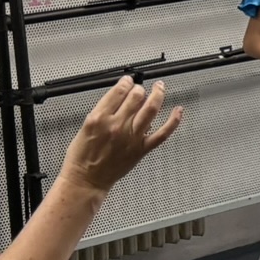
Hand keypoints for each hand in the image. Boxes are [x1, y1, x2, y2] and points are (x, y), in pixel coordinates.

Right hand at [62, 78, 182, 194]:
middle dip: (140, 88)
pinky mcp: (142, 148)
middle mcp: (117, 125)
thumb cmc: (82, 156)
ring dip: (158, 94)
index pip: (118, 92)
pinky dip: (174, 120)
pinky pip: (163, 133)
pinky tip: (178, 110)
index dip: (126, 82)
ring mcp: (132, 137)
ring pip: (151, 109)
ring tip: (160, 88)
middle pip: (136, 97)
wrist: (85, 179)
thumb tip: (120, 97)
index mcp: (99, 118)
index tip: (129, 80)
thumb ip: (103, 111)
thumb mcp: (85, 127)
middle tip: (141, 88)